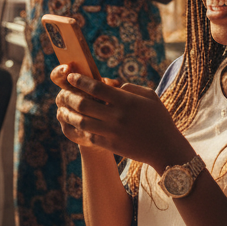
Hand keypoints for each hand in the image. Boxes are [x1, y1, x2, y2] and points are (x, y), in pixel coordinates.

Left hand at [54, 74, 190, 167]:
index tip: (72, 77)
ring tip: (62, 108)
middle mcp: (117, 116)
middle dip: (69, 96)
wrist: (164, 148)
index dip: (81, 81)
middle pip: (84, 104)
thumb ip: (129, 87)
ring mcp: (112, 132)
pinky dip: (79, 128)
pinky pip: (88, 135)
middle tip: (63, 92)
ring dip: (68, 113)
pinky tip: (74, 122)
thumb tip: (111, 84)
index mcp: (126, 101)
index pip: (97, 88)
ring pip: (81, 121)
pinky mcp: (110, 145)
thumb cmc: (159, 118)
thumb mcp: (149, 96)